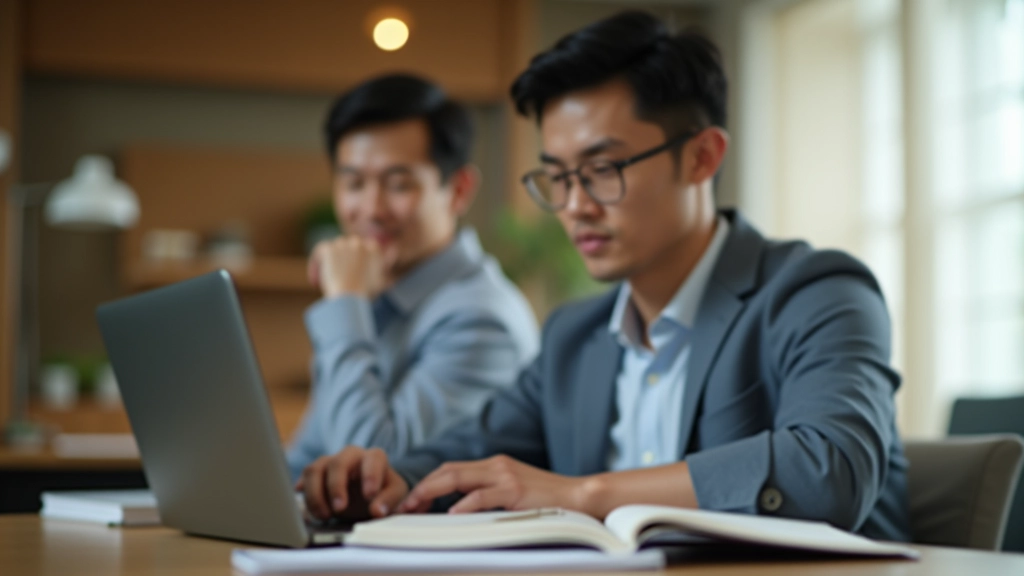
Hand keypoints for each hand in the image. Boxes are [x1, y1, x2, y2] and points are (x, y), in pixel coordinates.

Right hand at [296, 446, 408, 520]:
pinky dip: (304, 496)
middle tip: (339, 509)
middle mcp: (350, 455)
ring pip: (314, 470)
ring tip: (325, 516)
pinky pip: (304, 479)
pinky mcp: (315, 473)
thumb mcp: (394, 495)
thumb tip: (377, 510)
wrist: (368, 494)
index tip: (369, 496)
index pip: (373, 459)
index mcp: (374, 458)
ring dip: (316, 495)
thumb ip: (388, 501)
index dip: (371, 476)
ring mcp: (330, 462)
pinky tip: (309, 511)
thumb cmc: (382, 491)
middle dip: (336, 486)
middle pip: (338, 463)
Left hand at [308, 236, 390, 298]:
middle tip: (336, 277)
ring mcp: (343, 244)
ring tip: (324, 281)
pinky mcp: (328, 248)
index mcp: (374, 249)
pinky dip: (315, 265)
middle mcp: (359, 243)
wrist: (349, 297)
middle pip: (347, 247)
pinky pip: (319, 252)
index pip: (364, 248)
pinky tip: (314, 281)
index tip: (350, 273)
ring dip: (329, 263)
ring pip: (333, 249)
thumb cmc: (364, 295)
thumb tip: (389, 258)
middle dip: (341, 260)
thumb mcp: (380, 282)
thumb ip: (383, 269)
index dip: (355, 261)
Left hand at [397, 455, 588, 514]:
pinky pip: (483, 495)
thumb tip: (458, 511)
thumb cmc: (547, 501)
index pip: (451, 469)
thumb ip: (490, 494)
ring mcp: (505, 476)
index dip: (428, 483)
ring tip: (415, 507)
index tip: (411, 501)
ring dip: (432, 492)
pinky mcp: (515, 490)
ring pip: (458, 478)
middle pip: (448, 470)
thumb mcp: (514, 492)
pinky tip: (451, 514)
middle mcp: (496, 465)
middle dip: (422, 487)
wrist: (580, 496)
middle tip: (404, 505)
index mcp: (494, 465)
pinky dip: (464, 504)